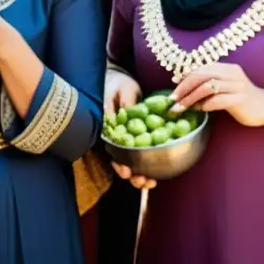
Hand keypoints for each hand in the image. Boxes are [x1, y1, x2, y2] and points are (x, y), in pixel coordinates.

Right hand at [104, 68, 154, 189]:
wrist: (119, 81)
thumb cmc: (118, 84)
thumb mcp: (124, 90)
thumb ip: (127, 103)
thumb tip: (129, 114)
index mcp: (108, 127)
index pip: (111, 148)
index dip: (118, 162)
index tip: (126, 171)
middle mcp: (114, 136)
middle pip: (118, 159)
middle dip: (130, 173)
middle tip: (141, 181)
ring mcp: (123, 140)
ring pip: (128, 161)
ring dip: (137, 174)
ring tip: (149, 183)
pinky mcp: (134, 139)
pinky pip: (138, 155)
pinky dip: (146, 165)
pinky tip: (155, 175)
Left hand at [170, 62, 263, 126]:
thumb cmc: (239, 97)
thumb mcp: (223, 86)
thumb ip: (207, 83)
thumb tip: (180, 85)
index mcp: (225, 67)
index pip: (200, 69)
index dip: (184, 78)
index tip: (173, 88)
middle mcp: (231, 74)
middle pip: (201, 76)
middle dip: (184, 87)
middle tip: (173, 99)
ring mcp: (237, 86)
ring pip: (207, 88)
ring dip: (191, 98)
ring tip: (181, 107)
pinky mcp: (240, 99)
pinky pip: (218, 100)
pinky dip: (206, 105)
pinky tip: (200, 109)